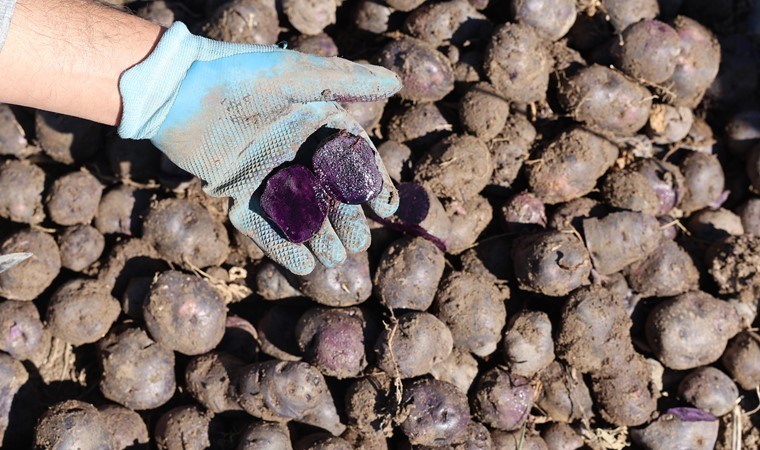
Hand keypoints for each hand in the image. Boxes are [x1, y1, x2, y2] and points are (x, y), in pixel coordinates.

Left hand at [118, 23, 400, 274]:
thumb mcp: (296, 76)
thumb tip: (395, 83)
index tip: (384, 207)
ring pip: (299, 212)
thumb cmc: (239, 76)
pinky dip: (281, 245)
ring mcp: (265, 173)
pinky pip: (262, 224)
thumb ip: (345, 81)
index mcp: (313, 122)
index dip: (371, 183)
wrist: (176, 90)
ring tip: (335, 260)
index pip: (352, 158)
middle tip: (358, 244)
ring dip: (318, 237)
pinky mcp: (236, 190)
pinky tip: (302, 266)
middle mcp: (294, 149)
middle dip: (346, 219)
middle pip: (329, 192)